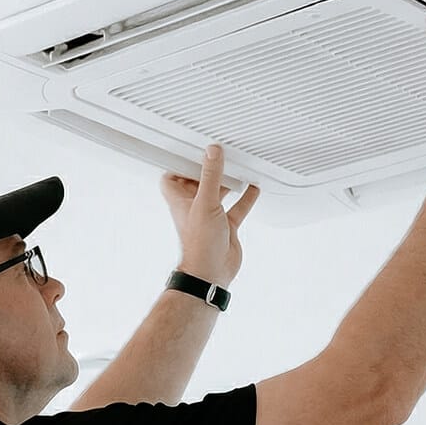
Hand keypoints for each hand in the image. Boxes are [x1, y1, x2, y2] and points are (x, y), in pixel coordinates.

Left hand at [160, 144, 259, 286]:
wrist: (211, 273)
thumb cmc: (200, 244)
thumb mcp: (206, 203)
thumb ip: (210, 176)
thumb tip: (212, 152)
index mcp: (182, 201)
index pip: (173, 178)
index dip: (180, 165)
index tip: (193, 151)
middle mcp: (194, 208)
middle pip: (197, 183)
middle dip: (206, 170)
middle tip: (217, 156)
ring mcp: (210, 218)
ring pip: (218, 194)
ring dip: (226, 182)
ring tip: (235, 167)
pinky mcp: (226, 228)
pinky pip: (236, 208)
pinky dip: (245, 198)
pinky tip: (253, 188)